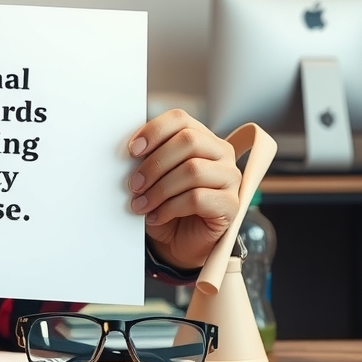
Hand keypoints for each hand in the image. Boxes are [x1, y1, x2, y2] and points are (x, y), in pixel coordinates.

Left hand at [127, 109, 241, 269]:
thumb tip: (130, 149)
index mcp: (202, 138)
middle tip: (134, 185)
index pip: (180, 119)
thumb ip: (146, 158)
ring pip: (193, 170)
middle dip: (154, 164)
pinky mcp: (231, 204)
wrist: (179, 242)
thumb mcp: (152, 178)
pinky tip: (156, 216)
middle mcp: (221, 153)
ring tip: (141, 204)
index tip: (132, 151)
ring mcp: (230, 178)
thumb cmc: (166, 205)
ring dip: (159, 189)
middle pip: (189, 141)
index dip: (154, 131)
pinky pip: (197, 198)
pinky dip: (169, 208)